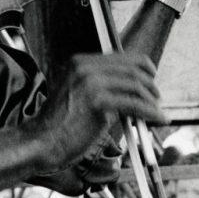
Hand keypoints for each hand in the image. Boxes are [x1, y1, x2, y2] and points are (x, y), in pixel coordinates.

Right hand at [29, 52, 165, 173]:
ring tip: (157, 113)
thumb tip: (133, 86)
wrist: (41, 141)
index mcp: (79, 61)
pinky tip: (157, 119)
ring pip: (136, 85)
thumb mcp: (76, 93)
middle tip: (157, 100)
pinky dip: (150, 112)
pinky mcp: (97, 102)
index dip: (143, 67)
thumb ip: (98, 84)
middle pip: (133, 68)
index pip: (122, 56)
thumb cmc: (60, 124)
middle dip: (150, 85)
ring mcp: (90, 82)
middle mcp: (84, 67)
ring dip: (152, 101)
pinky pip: (134, 104)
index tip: (152, 80)